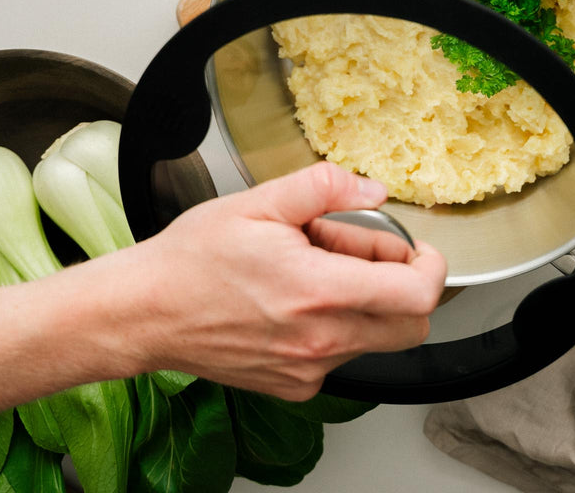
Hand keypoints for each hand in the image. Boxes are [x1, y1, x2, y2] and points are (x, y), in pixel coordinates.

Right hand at [122, 162, 446, 399]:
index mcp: (318, 293)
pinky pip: (343, 354)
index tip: (413, 246)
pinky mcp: (294, 386)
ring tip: (314, 268)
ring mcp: (308, 371)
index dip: (430, 266)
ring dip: (365, 299)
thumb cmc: (193, 259)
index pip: (417, 296)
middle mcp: (320, 343)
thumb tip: (374, 191)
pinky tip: (297, 297)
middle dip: (403, 283)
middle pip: (411, 325)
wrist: (144, 313)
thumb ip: (326, 188)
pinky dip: (338, 324)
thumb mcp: (260, 201)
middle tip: (361, 252)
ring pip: (377, 337)